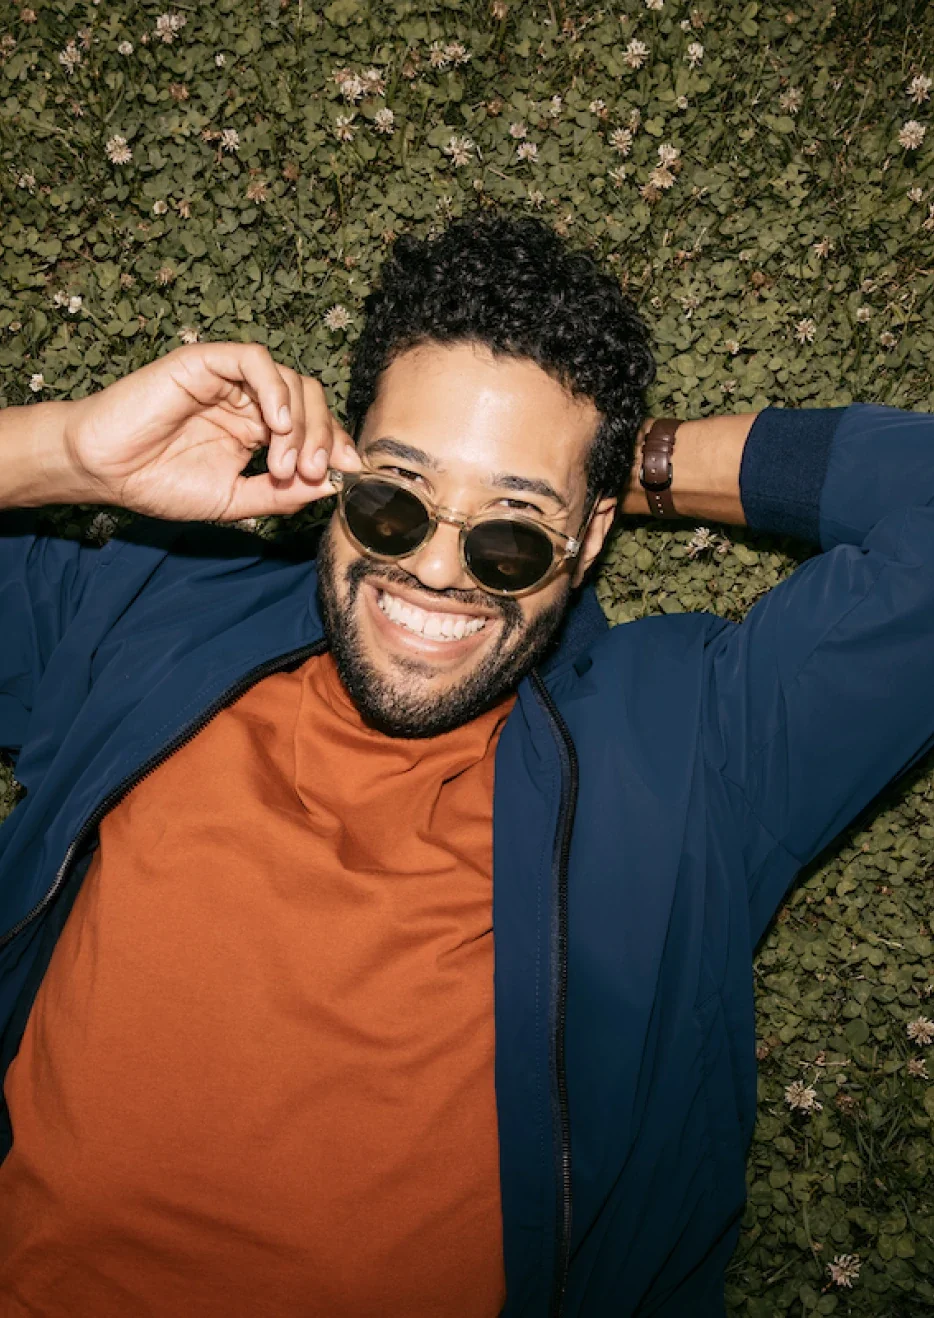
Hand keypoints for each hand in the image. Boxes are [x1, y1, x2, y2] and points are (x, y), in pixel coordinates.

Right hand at [57, 343, 361, 521]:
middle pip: (310, 400)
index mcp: (258, 429)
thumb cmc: (159, 485)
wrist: (107, 472)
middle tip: (311, 471)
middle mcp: (249, 400)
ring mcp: (228, 379)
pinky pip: (253, 360)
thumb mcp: (234, 500)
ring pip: (289, 380)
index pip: (313, 425)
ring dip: (299, 424)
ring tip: (284, 463)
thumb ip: (282, 495)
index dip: (335, 445)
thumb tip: (332, 485)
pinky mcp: (205, 362)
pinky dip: (273, 389)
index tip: (349, 473)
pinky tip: (275, 425)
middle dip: (321, 437)